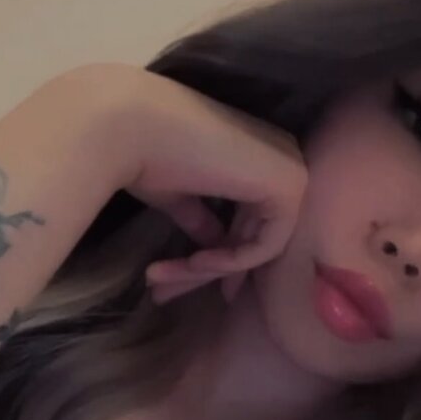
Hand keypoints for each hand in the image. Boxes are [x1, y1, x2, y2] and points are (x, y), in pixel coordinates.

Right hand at [89, 63, 308, 304]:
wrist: (127, 127)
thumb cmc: (145, 154)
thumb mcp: (181, 194)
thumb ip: (205, 219)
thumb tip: (214, 244)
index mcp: (261, 154)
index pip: (253, 220)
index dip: (223, 257)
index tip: (190, 278)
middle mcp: (285, 157)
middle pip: (255, 236)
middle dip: (209, 271)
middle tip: (164, 293)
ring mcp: (293, 169)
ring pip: (259, 247)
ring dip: (210, 271)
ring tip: (162, 280)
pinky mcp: (290, 184)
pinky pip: (268, 246)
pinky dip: (231, 262)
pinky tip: (194, 261)